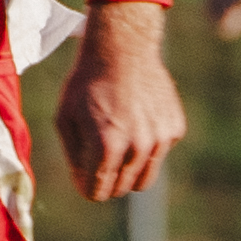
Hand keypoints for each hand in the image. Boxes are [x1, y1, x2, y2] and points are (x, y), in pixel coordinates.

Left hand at [56, 1, 186, 200]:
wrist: (122, 48)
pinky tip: (136, 119)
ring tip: (118, 142)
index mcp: (107, 147)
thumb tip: (87, 186)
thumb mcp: (66, 119)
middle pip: (122, 190)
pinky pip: (159, 154)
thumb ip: (75, 158)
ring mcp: (160, 139)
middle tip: (99, 156)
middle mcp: (138, 147)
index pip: (97, 193)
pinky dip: (147, 146)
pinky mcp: (174, 129)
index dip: (87, 185)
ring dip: (129, 168)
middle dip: (108, 180)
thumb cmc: (86, 83)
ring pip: (144, 179)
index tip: (84, 172)